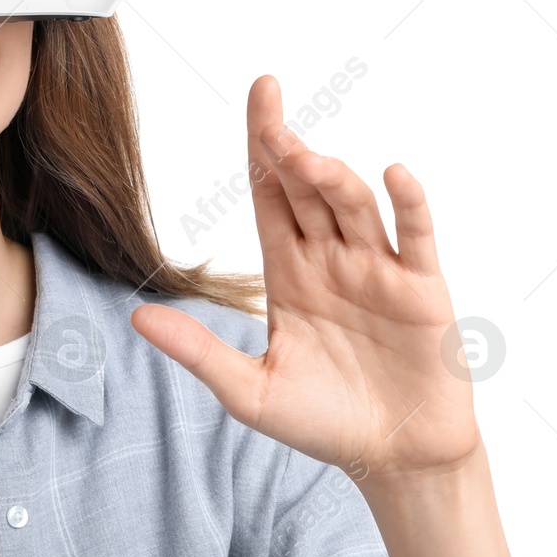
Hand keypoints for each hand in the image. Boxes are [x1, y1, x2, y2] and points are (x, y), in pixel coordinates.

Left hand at [131, 76, 477, 487]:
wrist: (394, 460)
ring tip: (304, 157)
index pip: (268, 194)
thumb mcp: (248, 391)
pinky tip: (394, 176)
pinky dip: (409, 205)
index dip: (260, 146)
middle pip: (304, 186)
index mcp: (287, 270)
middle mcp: (330, 258)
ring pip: (351, 205)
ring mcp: (377, 269)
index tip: (259, 96)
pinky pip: (415, 237)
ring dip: (329, 177)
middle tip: (267, 102)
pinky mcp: (420, 291)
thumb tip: (136, 317)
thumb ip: (198, 351)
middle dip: (285, 145)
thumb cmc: (323, 422)